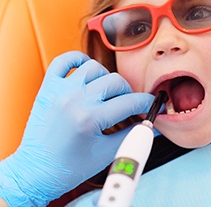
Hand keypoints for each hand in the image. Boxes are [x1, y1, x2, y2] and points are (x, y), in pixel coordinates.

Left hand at [0, 51, 154, 205]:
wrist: (36, 172)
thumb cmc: (69, 167)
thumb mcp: (106, 154)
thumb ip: (132, 135)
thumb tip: (152, 124)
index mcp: (90, 119)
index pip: (130, 102)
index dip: (147, 103)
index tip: (152, 105)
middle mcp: (75, 99)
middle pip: (116, 81)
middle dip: (128, 93)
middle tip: (127, 105)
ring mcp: (60, 90)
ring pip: (95, 67)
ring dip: (106, 78)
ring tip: (106, 93)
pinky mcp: (48, 87)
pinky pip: (64, 60)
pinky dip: (77, 60)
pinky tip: (86, 73)